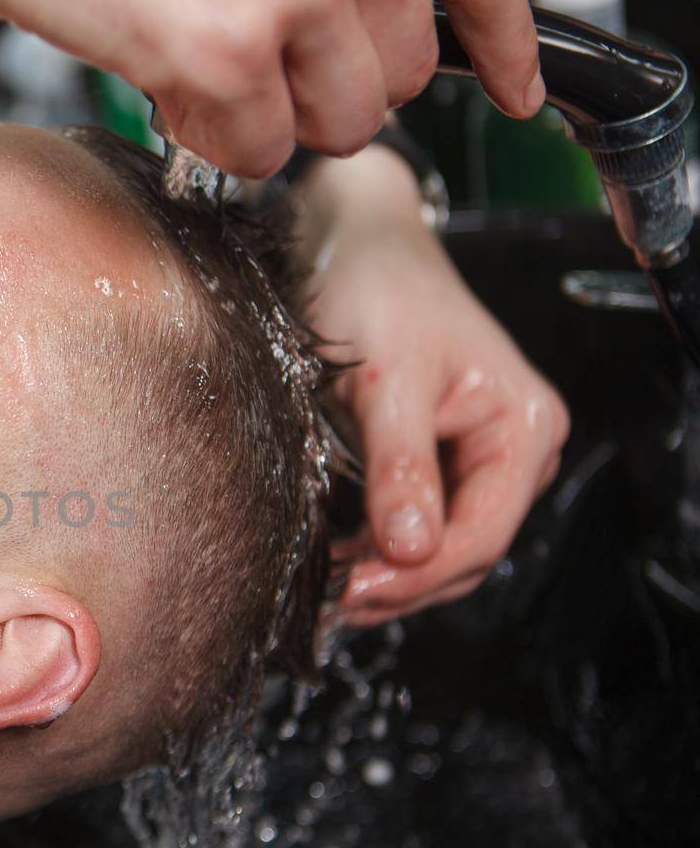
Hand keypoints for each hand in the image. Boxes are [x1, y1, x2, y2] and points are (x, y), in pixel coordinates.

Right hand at [0, 0, 542, 177]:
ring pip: (337, 123)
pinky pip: (259, 152)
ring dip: (274, 117)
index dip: (502, 41)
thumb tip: (363, 31)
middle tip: (261, 60)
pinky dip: (212, 139)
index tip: (516, 88)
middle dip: (333, 85)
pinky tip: (166, 82)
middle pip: (400, 71)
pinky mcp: (228, 50)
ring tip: (203, 64)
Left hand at [298, 147, 568, 625]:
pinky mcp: (433, 464)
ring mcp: (474, 462)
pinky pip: (413, 527)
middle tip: (327, 605)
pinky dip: (375, 553)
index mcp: (523, 428)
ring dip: (384, 578)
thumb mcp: (385, 378)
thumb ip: (401, 465)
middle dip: (398, 586)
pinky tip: (334, 566)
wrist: (351, 241)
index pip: (479, 535)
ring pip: (436, 550)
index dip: (416, 576)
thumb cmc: (376, 288)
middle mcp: (511, 451)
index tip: (352, 591)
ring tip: (324, 596)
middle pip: (462, 554)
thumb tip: (410, 549)